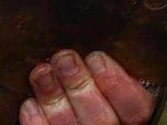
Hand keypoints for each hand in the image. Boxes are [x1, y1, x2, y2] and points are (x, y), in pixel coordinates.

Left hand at [18, 50, 154, 124]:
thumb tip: (98, 50)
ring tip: (42, 73)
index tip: (97, 58)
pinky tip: (30, 104)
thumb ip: (122, 75)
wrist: (87, 118)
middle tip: (64, 59)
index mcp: (136, 120)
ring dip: (53, 98)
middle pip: (100, 118)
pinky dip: (37, 123)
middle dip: (79, 85)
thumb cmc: (110, 97)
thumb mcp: (128, 86)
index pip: (136, 108)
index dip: (118, 84)